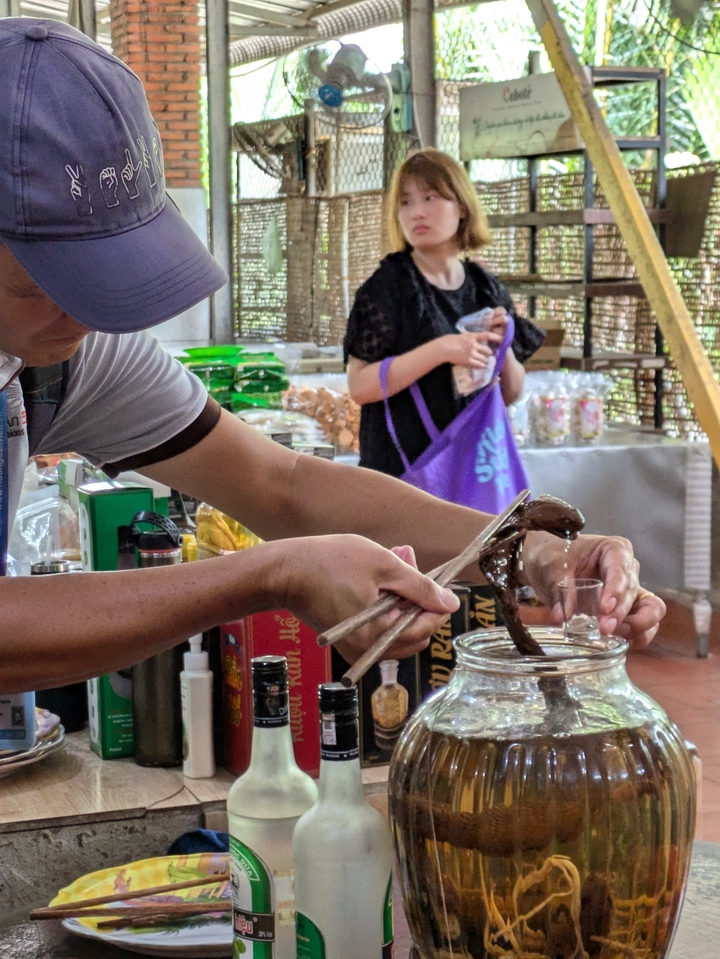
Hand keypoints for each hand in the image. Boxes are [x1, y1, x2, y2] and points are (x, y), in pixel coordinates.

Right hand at [270, 535, 458, 663]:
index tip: (438, 581)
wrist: (284, 571)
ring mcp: (356, 648)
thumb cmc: (330, 562)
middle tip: (409, 565)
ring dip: (404, 602)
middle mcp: (367, 651)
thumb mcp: (383, 565)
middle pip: (414, 634)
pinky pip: (381, 630)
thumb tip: (451, 603)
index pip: (425, 629)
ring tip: (394, 567)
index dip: (437, 605)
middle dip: (419, 602)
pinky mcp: (348, 640)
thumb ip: (420, 586)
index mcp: (376, 636)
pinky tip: (379, 580)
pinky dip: (387, 608)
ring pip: (398, 631)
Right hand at [438, 330, 501, 368]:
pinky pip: (479, 365)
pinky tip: (482, 367)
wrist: (443, 348)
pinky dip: (482, 366)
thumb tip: (475, 338)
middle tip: (489, 355)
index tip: (502, 339)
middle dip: (489, 353)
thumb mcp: (461, 336)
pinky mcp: (468, 361)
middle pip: (487, 350)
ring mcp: (472, 353)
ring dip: (485, 361)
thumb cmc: (449, 340)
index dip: (496, 337)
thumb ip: (469, 337)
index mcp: (472, 336)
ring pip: (484, 359)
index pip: (487, 335)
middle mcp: (474, 344)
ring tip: (485, 362)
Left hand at [521, 531, 665, 647]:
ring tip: (613, 636)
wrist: (547, 562)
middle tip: (604, 628)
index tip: (605, 608)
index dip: (616, 590)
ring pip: (650, 609)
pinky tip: (622, 643)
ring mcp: (630, 590)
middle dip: (621, 613)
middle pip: (634, 592)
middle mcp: (628, 568)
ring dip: (637, 626)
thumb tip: (561, 617)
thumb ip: (558, 590)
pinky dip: (637, 635)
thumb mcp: (552, 566)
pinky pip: (643, 624)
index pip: (621, 569)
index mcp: (614, 549)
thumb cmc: (553, 555)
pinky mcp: (626, 609)